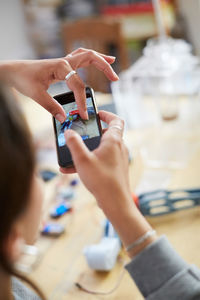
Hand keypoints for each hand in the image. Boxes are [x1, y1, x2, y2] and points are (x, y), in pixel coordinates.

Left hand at [0, 48, 117, 121]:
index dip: (82, 101)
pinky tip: (97, 61)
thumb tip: (65, 118)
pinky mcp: (62, 65)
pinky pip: (80, 58)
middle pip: (90, 58)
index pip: (78, 85)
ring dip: (100, 58)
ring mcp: (64, 62)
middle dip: (104, 67)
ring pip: (86, 55)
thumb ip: (51, 107)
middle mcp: (65, 61)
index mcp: (60, 66)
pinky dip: (91, 58)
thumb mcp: (36, 94)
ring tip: (112, 62)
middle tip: (115, 78)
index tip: (83, 115)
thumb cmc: (23, 78)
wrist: (13, 71)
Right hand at [60, 110, 130, 215]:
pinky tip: (72, 169)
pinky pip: (102, 161)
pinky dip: (90, 161)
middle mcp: (119, 148)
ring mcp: (118, 159)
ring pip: (102, 149)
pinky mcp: (116, 169)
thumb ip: (74, 143)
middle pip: (106, 134)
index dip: (106, 114)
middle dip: (91, 134)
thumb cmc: (102, 180)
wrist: (116, 203)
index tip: (96, 114)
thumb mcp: (82, 159)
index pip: (115, 120)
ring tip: (72, 156)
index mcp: (114, 141)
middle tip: (79, 135)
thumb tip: (69, 133)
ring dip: (87, 150)